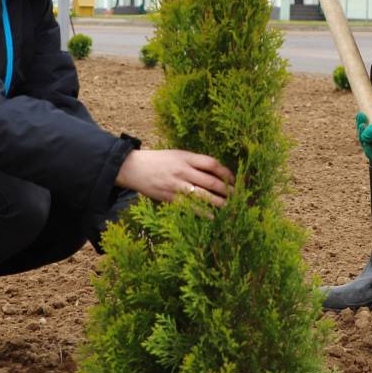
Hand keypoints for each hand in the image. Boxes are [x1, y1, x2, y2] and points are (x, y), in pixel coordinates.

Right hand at [116, 149, 233, 207]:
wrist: (134, 168)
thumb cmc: (159, 161)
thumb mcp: (178, 155)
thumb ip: (195, 162)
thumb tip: (217, 172)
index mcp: (186, 158)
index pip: (212, 164)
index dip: (226, 172)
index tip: (233, 179)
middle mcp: (182, 171)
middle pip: (211, 181)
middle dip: (227, 190)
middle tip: (237, 196)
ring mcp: (176, 186)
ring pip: (203, 195)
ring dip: (219, 202)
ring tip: (230, 207)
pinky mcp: (170, 198)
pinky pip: (190, 207)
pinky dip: (203, 212)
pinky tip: (213, 217)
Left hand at [355, 94, 371, 163]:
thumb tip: (364, 139)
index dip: (370, 151)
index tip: (364, 142)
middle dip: (364, 137)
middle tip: (361, 125)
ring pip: (370, 137)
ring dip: (363, 128)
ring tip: (361, 116)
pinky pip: (370, 130)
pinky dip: (365, 123)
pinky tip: (361, 115)